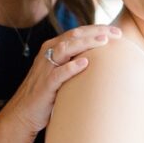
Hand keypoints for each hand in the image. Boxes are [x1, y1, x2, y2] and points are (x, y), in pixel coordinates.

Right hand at [3, 24, 121, 136]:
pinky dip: (70, 67)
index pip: (78, 32)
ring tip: (103, 42)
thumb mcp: (63, 72)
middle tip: (117, 33)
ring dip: (84, 44)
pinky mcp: (45, 85)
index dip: (98, 29)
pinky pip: (58, 73)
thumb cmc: (49, 91)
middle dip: (96, 32)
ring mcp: (45, 68)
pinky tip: (84, 63)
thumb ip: (77, 61)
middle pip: (74, 36)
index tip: (119, 32)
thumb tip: (104, 60)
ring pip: (65, 49)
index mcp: (54, 48)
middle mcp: (48, 54)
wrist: (24, 113)